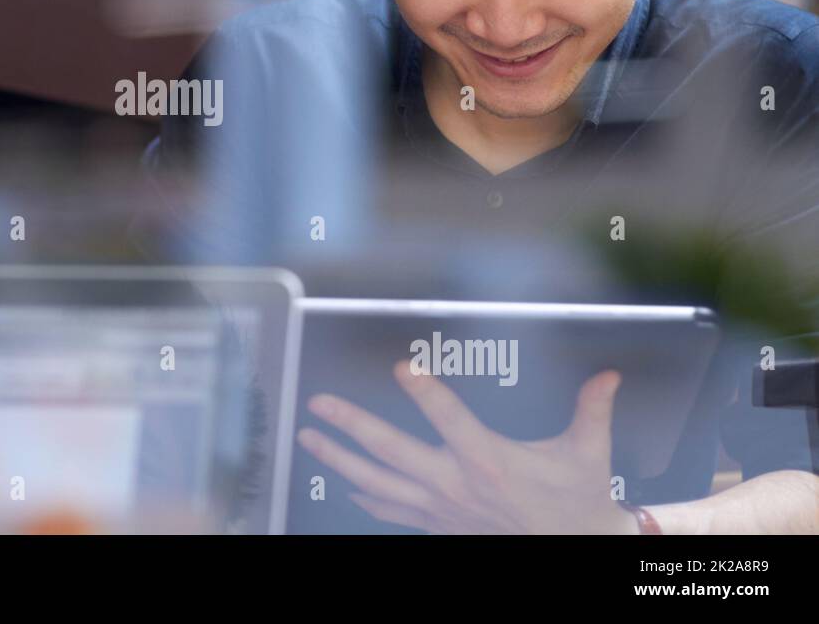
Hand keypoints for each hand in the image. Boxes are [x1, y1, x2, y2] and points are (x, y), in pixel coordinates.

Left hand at [296, 362, 636, 533]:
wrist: (576, 548)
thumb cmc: (579, 498)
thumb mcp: (589, 453)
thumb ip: (593, 410)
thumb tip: (608, 374)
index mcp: (489, 459)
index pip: (448, 418)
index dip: (423, 392)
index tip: (398, 367)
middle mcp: (456, 483)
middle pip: (391, 451)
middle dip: (350, 425)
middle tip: (319, 403)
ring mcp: (441, 507)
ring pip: (377, 482)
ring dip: (338, 459)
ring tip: (308, 438)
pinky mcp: (438, 524)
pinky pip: (390, 510)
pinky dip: (364, 494)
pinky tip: (343, 481)